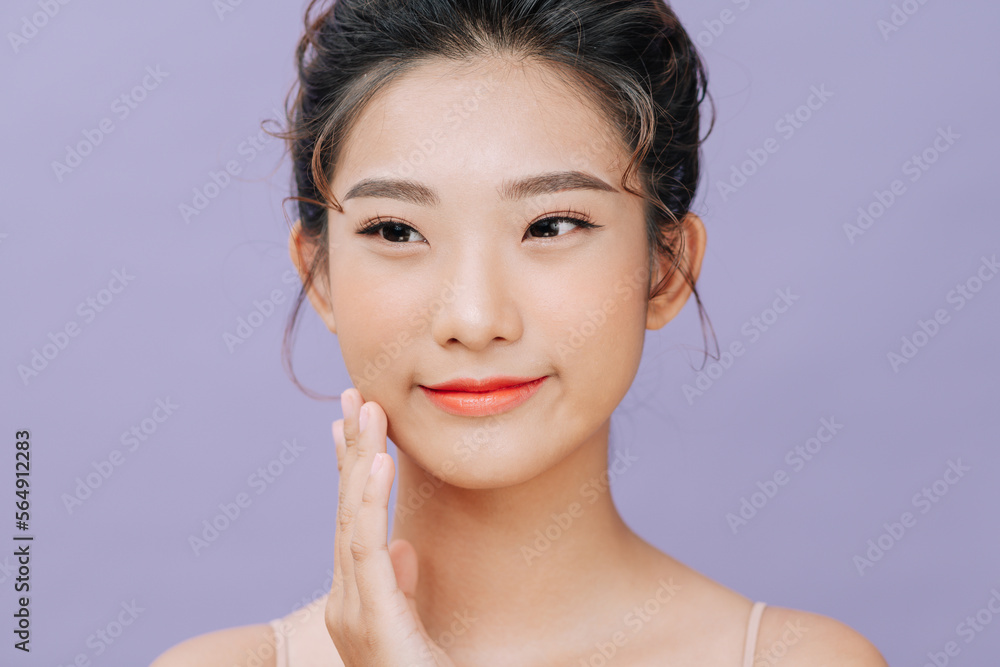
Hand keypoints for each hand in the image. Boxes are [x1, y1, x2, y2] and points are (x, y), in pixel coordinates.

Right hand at [325, 386, 455, 666]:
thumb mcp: (417, 628)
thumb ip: (402, 587)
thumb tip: (404, 548)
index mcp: (359, 598)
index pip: (353, 520)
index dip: (351, 470)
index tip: (354, 425)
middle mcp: (348, 600)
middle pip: (346, 511)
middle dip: (351, 451)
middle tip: (355, 397)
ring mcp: (353, 612)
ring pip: (352, 521)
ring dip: (360, 462)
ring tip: (368, 413)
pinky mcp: (371, 622)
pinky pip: (366, 551)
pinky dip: (369, 502)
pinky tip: (377, 464)